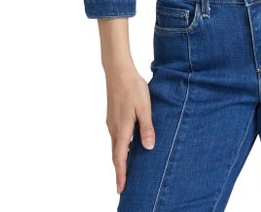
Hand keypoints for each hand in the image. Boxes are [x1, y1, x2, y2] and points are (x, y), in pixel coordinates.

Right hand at [104, 65, 155, 193]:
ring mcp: (112, 122)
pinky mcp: (113, 116)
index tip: (121, 189)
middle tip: (123, 185)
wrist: (118, 71)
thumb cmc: (133, 88)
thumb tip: (149, 148)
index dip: (121, 175)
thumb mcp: (145, 108)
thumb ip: (147, 128)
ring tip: (127, 169)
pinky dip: (121, 146)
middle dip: (120, 170)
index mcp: (122, 129)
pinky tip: (128, 145)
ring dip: (120, 158)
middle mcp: (114, 128)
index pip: (119, 158)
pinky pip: (116, 136)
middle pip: (116, 155)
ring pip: (116, 145)